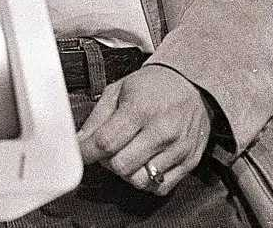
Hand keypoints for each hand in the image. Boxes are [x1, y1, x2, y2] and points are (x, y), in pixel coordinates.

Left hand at [77, 64, 212, 195]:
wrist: (192, 84)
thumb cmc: (154, 85)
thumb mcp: (118, 89)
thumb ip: (97, 117)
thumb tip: (79, 141)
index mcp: (140, 110)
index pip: (106, 142)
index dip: (86, 152)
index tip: (81, 152)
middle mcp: (162, 131)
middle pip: (121, 166)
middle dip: (107, 161)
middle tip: (108, 149)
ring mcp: (178, 149)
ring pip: (139, 181)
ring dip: (127, 172)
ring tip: (127, 155)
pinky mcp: (189, 162)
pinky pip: (160, 188)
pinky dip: (147, 181)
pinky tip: (144, 163)